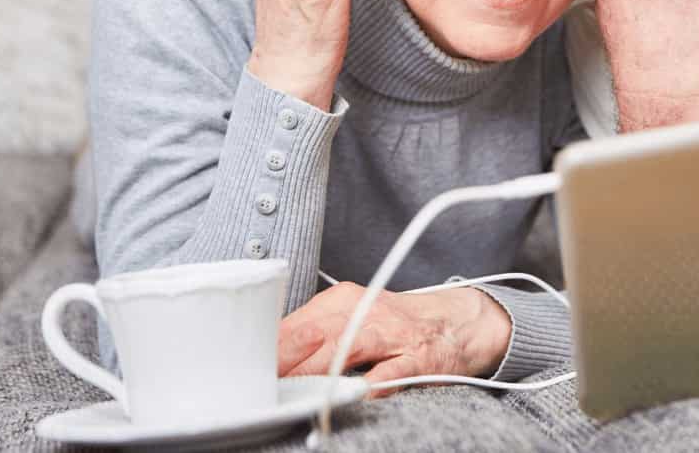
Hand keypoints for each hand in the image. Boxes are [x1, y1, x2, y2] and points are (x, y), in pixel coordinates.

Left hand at [278, 282, 512, 395]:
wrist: (455, 322)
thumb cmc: (392, 325)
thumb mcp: (348, 317)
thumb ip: (310, 334)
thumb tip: (265, 357)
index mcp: (340, 301)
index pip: (293, 325)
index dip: (266, 350)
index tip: (243, 369)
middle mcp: (363, 311)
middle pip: (312, 336)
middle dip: (281, 362)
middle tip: (256, 385)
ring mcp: (392, 334)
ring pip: (344, 350)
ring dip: (314, 372)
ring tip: (290, 393)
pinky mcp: (418, 358)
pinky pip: (388, 373)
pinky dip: (368, 385)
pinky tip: (352, 396)